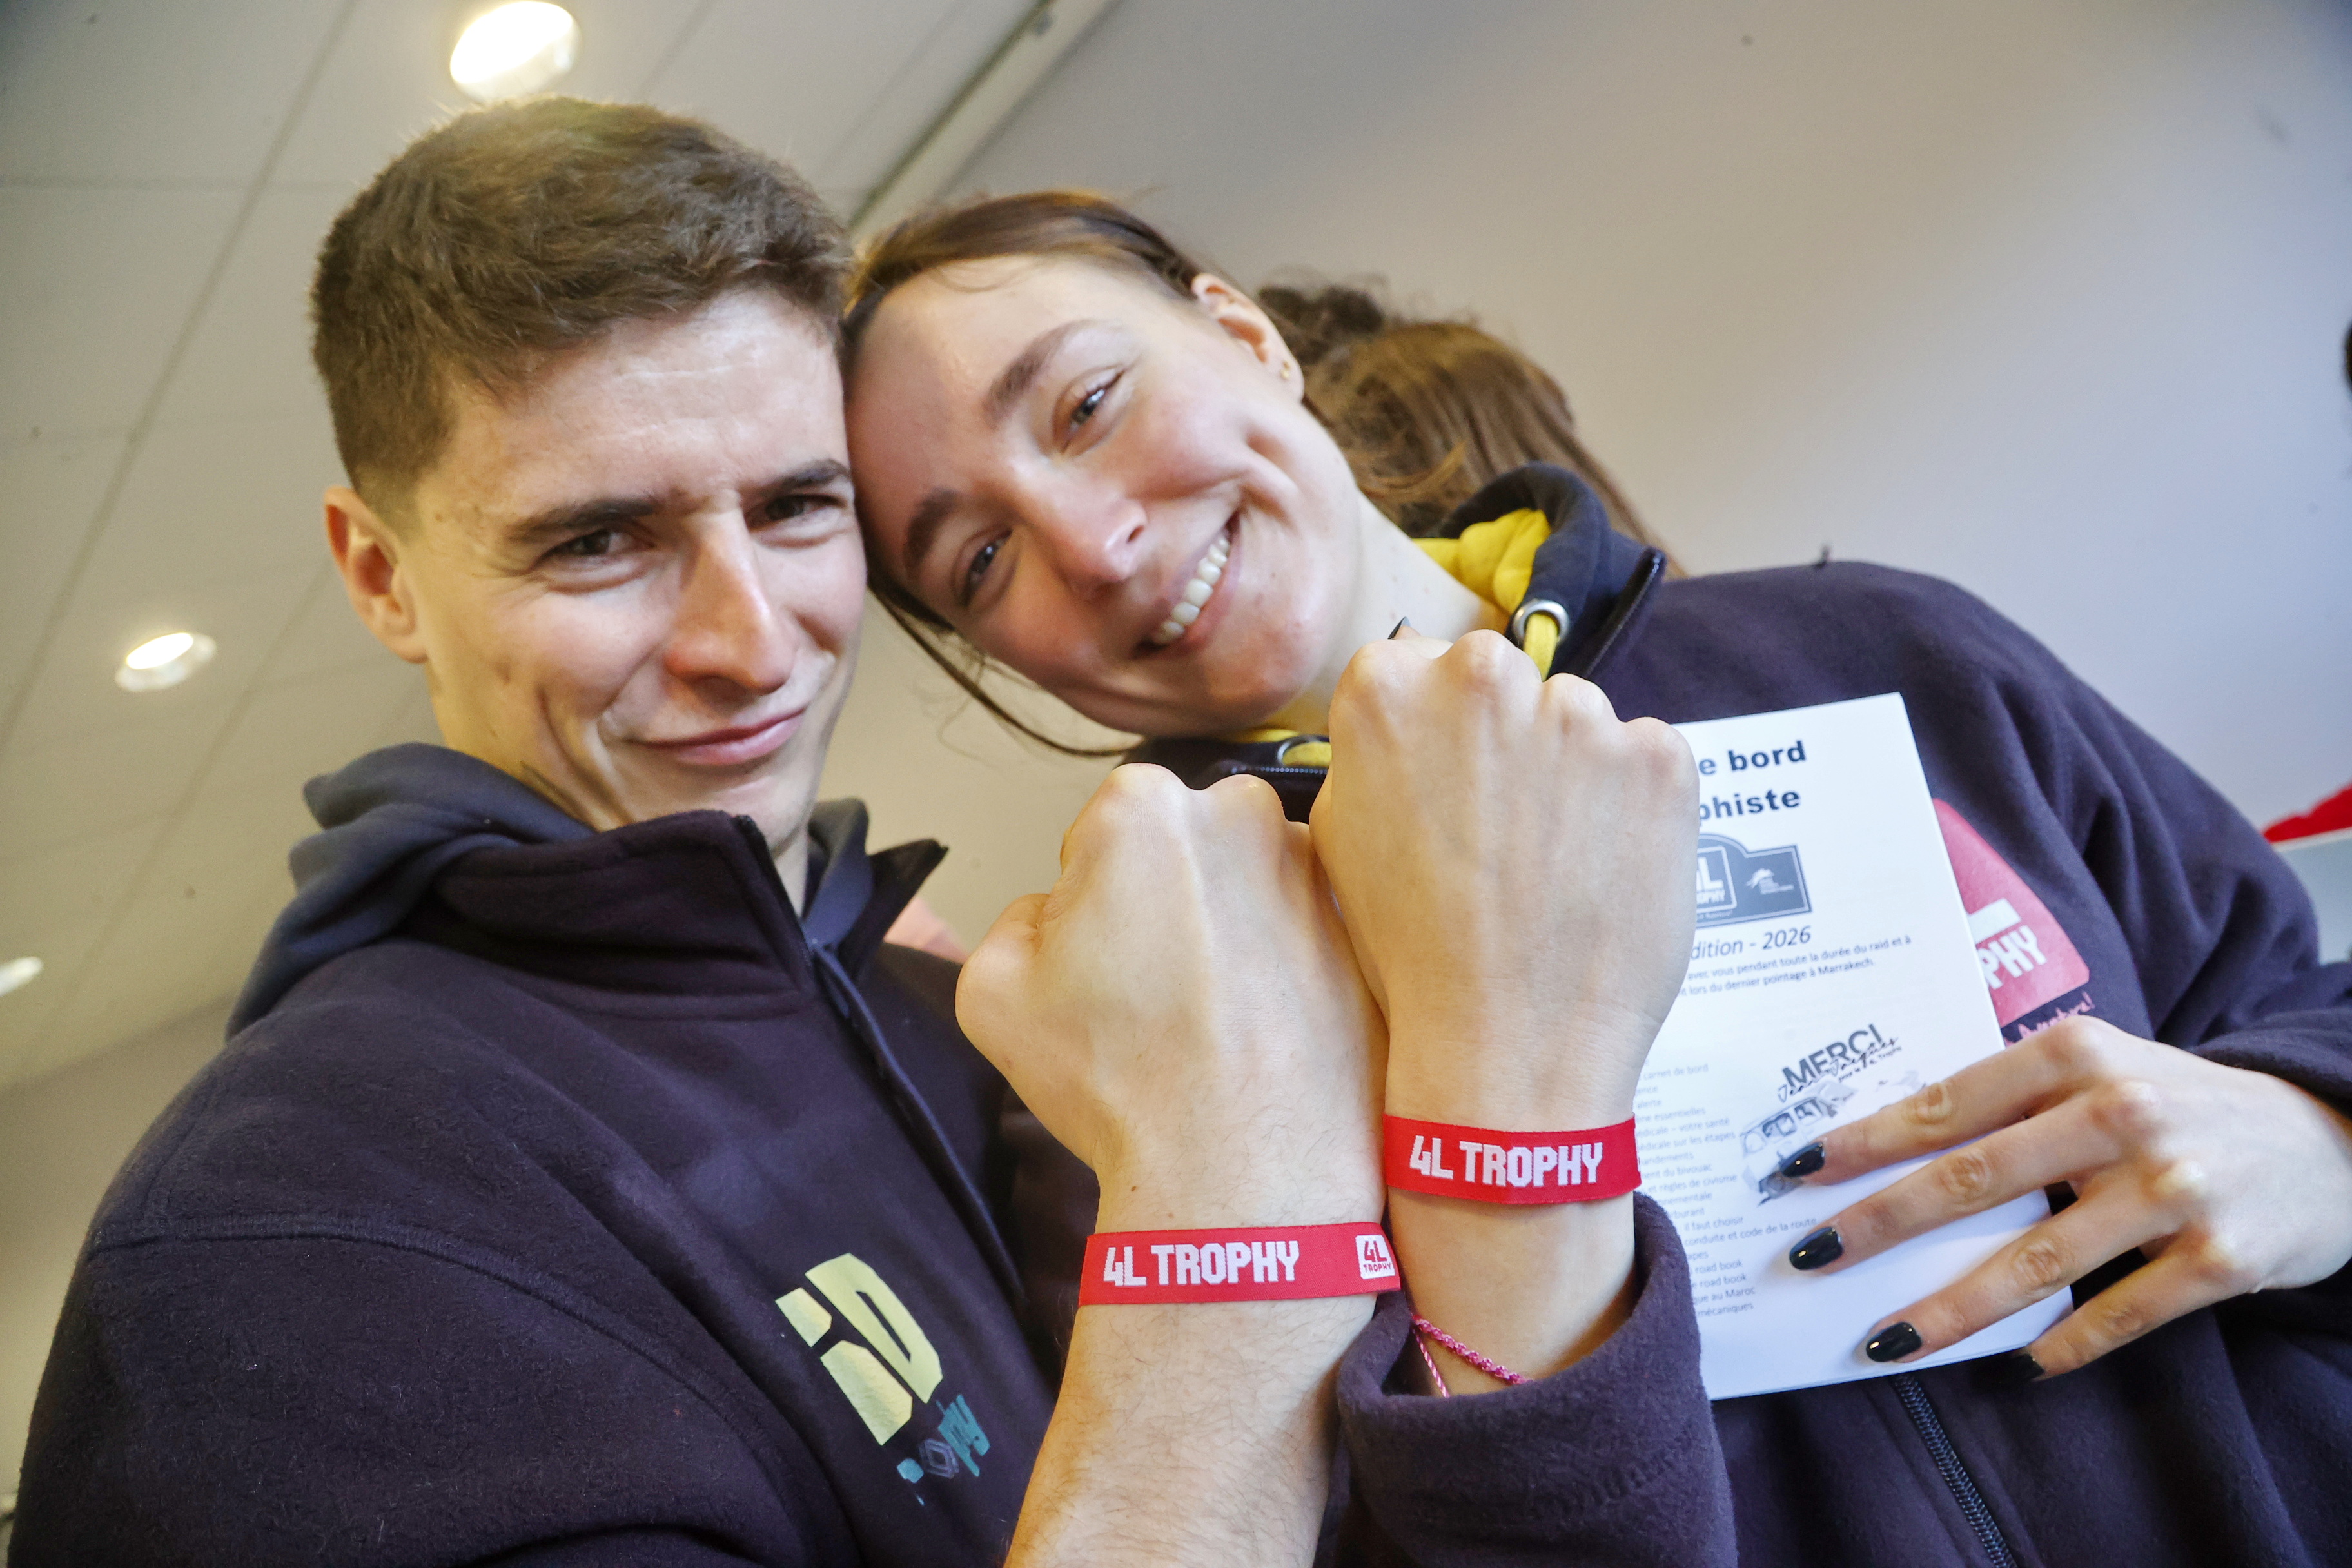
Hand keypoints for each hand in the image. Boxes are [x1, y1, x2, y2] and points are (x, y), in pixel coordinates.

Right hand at [957, 764, 1384, 1230]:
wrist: (1243, 1173)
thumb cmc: (1122, 1083)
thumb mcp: (992, 994)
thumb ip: (1012, 921)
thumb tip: (1053, 914)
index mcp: (1145, 809)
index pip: (1100, 832)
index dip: (1090, 901)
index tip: (1104, 962)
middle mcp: (1244, 817)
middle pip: (1183, 848)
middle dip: (1165, 902)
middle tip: (1158, 993)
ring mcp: (1318, 874)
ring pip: (1250, 888)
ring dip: (1232, 933)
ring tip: (1214, 1022)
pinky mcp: (1365, 932)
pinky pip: (1309, 935)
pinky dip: (1288, 970)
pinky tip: (1264, 1033)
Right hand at [1310, 629, 1696, 1127]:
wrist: (1508, 1045)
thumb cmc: (1410, 953)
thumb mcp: (1340, 837)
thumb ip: (1372, 751)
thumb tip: (1409, 719)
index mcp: (1388, 685)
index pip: (1418, 665)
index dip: (1435, 732)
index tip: (1446, 784)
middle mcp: (1483, 677)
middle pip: (1500, 681)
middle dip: (1503, 738)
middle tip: (1502, 832)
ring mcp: (1579, 713)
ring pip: (1576, 719)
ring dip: (1571, 772)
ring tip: (1554, 866)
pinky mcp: (1659, 756)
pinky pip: (1644, 759)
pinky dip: (1632, 806)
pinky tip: (1602, 872)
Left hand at [1783, 1014, 2351, 1375]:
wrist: (2330, 1136)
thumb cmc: (2179, 1102)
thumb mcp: (2100, 1069)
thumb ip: (2010, 1095)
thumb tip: (1889, 1144)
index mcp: (2077, 1056)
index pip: (1944, 1104)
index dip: (1863, 1141)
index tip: (1794, 1171)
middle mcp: (2120, 1114)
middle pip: (1970, 1179)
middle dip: (1878, 1224)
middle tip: (1810, 1257)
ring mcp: (2171, 1189)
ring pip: (2034, 1261)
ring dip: (1949, 1308)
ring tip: (1884, 1339)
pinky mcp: (2218, 1259)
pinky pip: (2117, 1314)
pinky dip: (2059, 1343)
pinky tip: (2012, 1364)